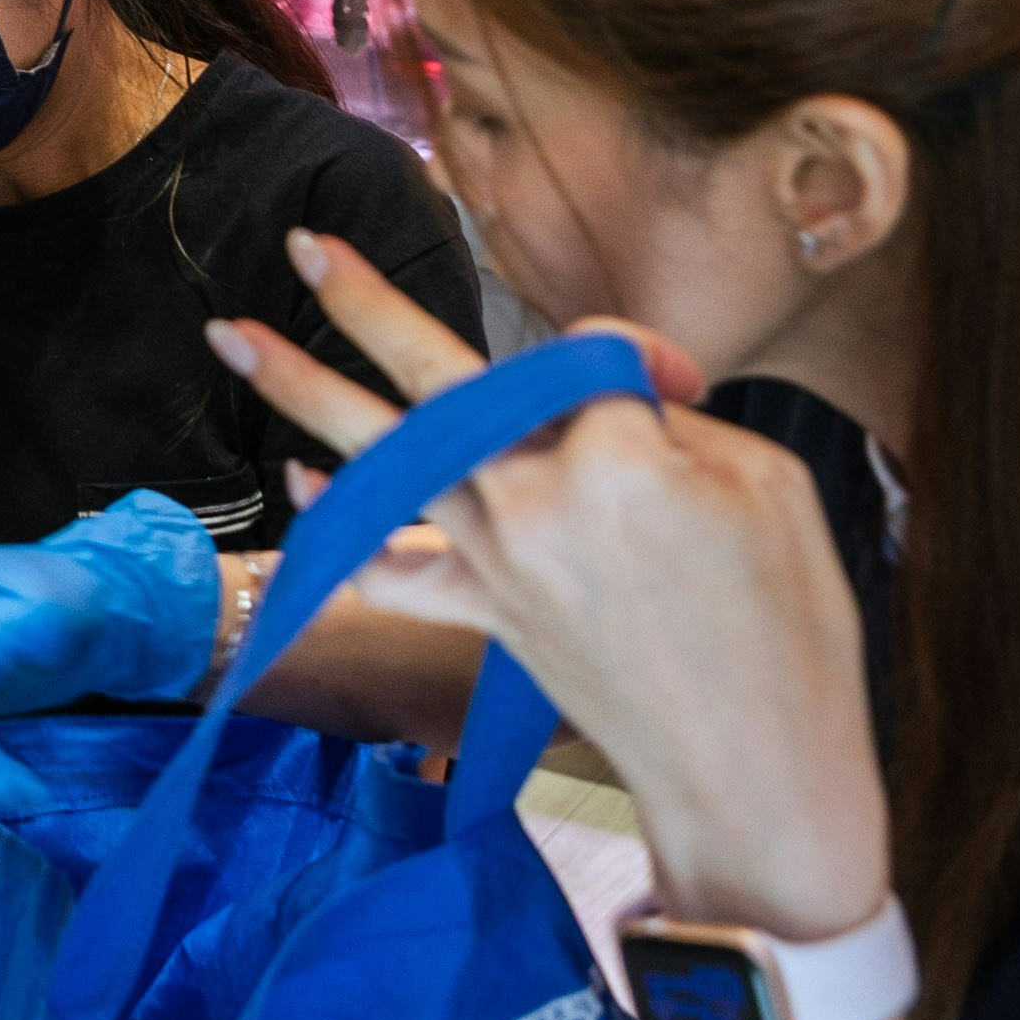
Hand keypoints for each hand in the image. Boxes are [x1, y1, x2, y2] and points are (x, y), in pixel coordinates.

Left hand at [206, 230, 893, 940]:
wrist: (752, 774)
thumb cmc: (787, 631)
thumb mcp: (771, 490)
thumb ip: (680, 426)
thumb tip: (627, 402)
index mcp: (616, 457)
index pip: (593, 356)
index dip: (641, 359)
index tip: (682, 391)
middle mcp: (531, 501)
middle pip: (437, 381)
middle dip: (363, 305)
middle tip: (302, 245)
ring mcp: (496, 561)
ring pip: (384, 456)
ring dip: (305, 392)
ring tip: (232, 336)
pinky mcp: (484, 615)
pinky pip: (392, 564)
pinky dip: (347, 527)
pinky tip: (304, 486)